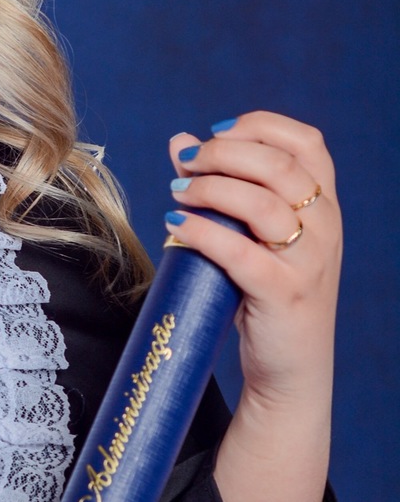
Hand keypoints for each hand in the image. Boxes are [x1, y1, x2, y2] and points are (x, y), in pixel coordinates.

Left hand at [164, 111, 339, 501]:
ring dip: (209, 189)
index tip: (211, 137)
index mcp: (324, 205)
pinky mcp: (285, 295)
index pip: (306, 140)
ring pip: (260, 200)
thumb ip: (221, 188)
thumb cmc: (263, 296)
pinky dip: (202, 233)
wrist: (289, 373)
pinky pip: (240, 251)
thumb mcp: (252, 236)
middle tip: (183, 169)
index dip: (257, 127)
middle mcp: (326, 227)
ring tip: (177, 197)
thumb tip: (180, 142)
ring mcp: (310, 262)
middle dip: (221, 156)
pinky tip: (176, 230)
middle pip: (277, 163)